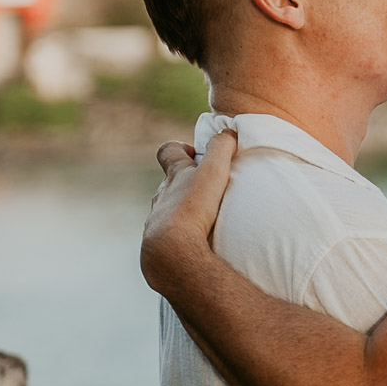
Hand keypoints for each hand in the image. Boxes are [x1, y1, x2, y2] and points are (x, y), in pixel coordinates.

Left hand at [141, 129, 237, 294]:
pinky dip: (180, 237)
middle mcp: (161, 196)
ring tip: (204, 220)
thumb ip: (221, 148)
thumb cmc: (193, 208)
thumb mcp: (213, 171)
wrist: (171, 252)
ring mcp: (157, 222)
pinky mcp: (158, 246)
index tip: (194, 154)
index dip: (179, 148)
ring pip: (167, 210)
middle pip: (169, 183)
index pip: (167, 151)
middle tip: (207, 190)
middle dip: (185, 184)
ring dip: (183, 211)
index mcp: (173, 176)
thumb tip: (229, 132)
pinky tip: (195, 244)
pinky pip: (169, 237)